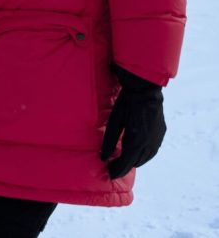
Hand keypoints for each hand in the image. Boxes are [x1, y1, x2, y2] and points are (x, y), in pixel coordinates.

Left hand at [100, 64, 165, 178]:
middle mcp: (150, 144)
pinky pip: (152, 150)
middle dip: (124, 167)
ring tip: (122, 163)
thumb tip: (103, 158)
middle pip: (136, 162)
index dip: (118, 170)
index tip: (109, 175)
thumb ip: (109, 140)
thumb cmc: (126, 104)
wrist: (145, 90)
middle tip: (113, 168)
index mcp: (137, 141)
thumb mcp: (114, 121)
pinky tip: (136, 153)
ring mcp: (158, 139)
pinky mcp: (161, 133)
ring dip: (134, 161)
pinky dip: (143, 154)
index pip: (126, 162)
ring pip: (146, 157)